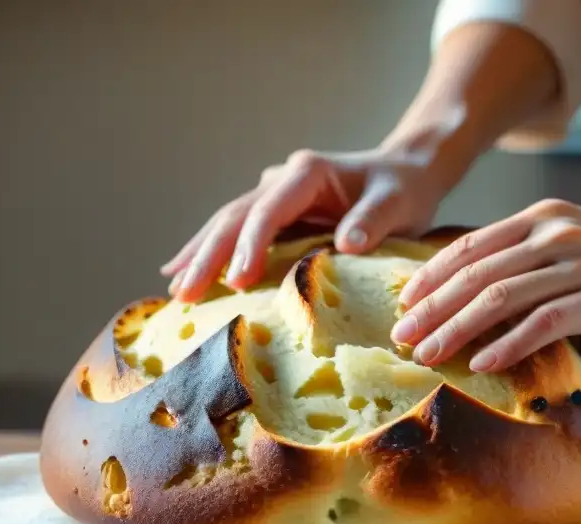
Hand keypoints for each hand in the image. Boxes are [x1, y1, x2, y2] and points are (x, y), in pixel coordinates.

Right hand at [160, 148, 441, 302]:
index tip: (236, 281)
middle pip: (235, 217)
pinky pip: (238, 233)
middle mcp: (282, 180)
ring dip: (201, 254)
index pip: (268, 210)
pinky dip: (212, 253)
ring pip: (227, 223)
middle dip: (207, 254)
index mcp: (307, 173)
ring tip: (174, 285)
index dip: (249, 245)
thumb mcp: (398, 203)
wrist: (406, 174)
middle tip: (184, 293)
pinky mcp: (277, 215)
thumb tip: (346, 243)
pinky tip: (185, 271)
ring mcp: (275, 195)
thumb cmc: (404, 190)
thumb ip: (374, 220)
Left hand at [391, 199, 580, 372]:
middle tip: (402, 338)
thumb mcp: (570, 245)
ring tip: (429, 355)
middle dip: (432, 307)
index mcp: (540, 217)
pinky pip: (545, 321)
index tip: (403, 306)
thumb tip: (466, 289)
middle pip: (476, 272)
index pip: (469, 246)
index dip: (430, 277)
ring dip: (457, 329)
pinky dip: (509, 344)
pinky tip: (483, 363)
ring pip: (501, 296)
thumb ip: (524, 257)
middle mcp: (555, 232)